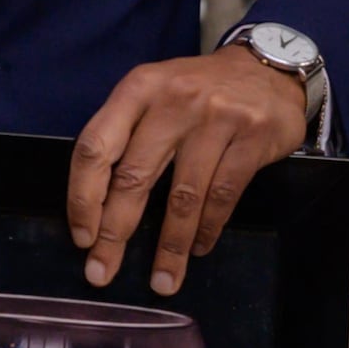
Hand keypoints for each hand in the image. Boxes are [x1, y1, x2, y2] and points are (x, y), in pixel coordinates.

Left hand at [67, 47, 305, 294]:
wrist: (266, 67)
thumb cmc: (197, 91)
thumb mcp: (154, 95)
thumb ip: (126, 135)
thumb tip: (98, 207)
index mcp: (138, 89)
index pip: (96, 147)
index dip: (83, 196)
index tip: (82, 236)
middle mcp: (173, 101)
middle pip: (133, 176)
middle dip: (115, 233)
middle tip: (102, 272)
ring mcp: (216, 117)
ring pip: (183, 195)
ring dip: (170, 246)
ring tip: (162, 280)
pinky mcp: (252, 136)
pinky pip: (222, 195)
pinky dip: (207, 228)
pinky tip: (197, 248)